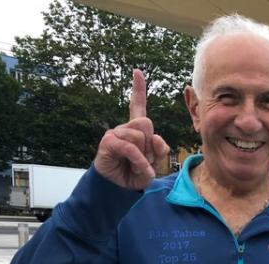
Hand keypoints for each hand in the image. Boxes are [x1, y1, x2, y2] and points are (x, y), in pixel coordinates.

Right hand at [94, 69, 169, 190]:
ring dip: (145, 156)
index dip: (138, 89)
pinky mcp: (109, 142)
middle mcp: (125, 128)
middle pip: (147, 123)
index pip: (137, 106)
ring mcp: (115, 134)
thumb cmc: (136, 173)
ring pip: (140, 135)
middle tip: (147, 159)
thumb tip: (158, 139)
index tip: (137, 71)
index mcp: (136, 130)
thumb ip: (160, 150)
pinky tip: (141, 169)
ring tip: (139, 165)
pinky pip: (130, 147)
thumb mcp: (154, 163)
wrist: (119, 188)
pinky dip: (139, 160)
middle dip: (152, 145)